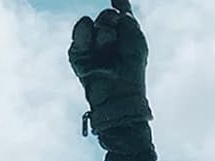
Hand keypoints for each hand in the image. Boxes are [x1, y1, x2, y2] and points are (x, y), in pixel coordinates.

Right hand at [69, 0, 150, 138]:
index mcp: (123, 40)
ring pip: (92, 24)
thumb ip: (128, 20)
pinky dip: (83, 33)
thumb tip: (119, 6)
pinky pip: (79, 34)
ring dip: (102, 33)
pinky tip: (89, 40)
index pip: (119, 14)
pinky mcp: (78, 56)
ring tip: (107, 48)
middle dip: (111, 23)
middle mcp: (106, 42)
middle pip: (106, 17)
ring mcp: (91, 48)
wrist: (118, 97)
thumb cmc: (131, 73)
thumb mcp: (135, 42)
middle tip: (115, 39)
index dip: (120, 3)